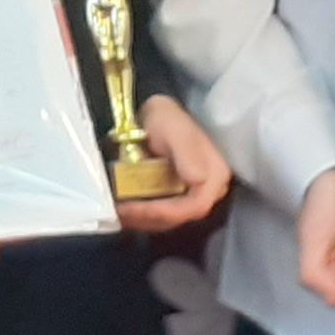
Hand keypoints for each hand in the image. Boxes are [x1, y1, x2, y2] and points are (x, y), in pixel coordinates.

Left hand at [116, 96, 231, 234]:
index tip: (136, 208)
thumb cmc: (165, 118)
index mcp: (215, 174)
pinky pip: (164, 214)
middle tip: (120, 211)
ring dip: (144, 219)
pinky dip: (144, 216)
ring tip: (119, 212)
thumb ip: (187, 153)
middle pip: (182, 216)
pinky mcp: (181, 198)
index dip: (166, 212)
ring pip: (171, 219)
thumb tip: (199, 180)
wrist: (156, 115)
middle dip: (150, 217)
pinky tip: (126, 210)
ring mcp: (196, 195)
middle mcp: (210, 190)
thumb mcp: (174, 130)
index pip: (196, 206)